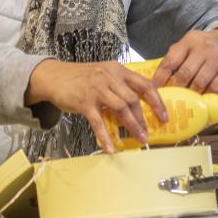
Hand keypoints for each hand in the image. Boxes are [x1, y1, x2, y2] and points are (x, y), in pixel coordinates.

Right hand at [26, 60, 167, 152]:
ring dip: (132, 126)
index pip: (144, 84)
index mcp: (117, 70)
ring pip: (120, 108)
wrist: (54, 76)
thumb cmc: (80, 78)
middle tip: (149, 133)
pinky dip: (105, 135)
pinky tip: (110, 147)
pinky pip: (98, 121)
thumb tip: (138, 106)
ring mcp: (96, 89)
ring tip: (139, 139)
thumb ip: (119, 85)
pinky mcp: (84, 102)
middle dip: (143, 118)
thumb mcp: (103, 74)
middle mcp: (109, 77)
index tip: (164, 116)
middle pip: (133, 99)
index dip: (156, 101)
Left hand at [152, 28, 217, 93]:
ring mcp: (217, 58)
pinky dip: (206, 95)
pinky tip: (201, 99)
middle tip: (170, 97)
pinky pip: (215, 87)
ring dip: (190, 94)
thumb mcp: (191, 43)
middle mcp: (203, 48)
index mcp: (189, 40)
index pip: (171, 60)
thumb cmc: (207, 45)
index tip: (154, 88)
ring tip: (185, 100)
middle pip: (184, 73)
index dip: (160, 76)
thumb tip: (158, 77)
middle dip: (175, 88)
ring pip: (199, 82)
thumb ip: (177, 56)